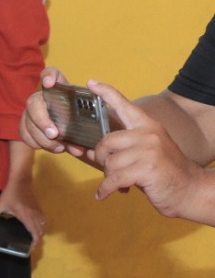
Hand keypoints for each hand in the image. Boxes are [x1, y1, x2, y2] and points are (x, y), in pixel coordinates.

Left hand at [0, 188, 43, 246]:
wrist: (21, 181)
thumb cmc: (10, 193)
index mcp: (25, 216)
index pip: (34, 232)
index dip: (35, 241)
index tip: (31, 247)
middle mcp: (34, 215)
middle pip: (40, 231)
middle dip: (37, 240)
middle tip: (30, 245)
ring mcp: (38, 211)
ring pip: (43, 226)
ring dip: (40, 233)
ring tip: (33, 238)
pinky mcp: (38, 208)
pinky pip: (43, 220)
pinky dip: (41, 226)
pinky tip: (35, 228)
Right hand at [19, 67, 96, 161]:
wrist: (94, 138)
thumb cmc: (98, 121)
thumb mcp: (105, 108)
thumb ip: (104, 95)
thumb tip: (92, 85)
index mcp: (61, 89)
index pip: (50, 74)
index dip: (47, 76)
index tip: (49, 83)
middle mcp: (44, 99)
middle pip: (33, 102)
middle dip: (42, 119)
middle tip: (54, 133)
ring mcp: (35, 114)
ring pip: (27, 122)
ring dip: (41, 137)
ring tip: (59, 147)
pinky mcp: (30, 128)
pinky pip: (24, 134)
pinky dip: (36, 143)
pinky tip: (52, 148)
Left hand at [90, 80, 214, 220]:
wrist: (190, 190)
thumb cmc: (163, 172)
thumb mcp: (144, 154)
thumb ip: (120, 149)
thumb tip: (88, 151)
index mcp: (148, 126)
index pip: (125, 105)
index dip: (107, 93)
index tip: (91, 83)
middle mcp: (149, 134)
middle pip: (105, 142)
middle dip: (102, 160)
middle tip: (111, 171)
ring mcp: (149, 151)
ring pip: (109, 163)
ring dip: (109, 177)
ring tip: (120, 183)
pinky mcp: (147, 169)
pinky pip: (113, 179)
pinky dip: (105, 190)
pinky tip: (104, 195)